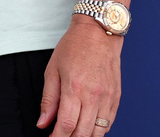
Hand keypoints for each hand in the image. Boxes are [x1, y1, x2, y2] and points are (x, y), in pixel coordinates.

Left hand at [38, 16, 121, 134]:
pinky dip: (99, 131)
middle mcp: (93, 96)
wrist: (98, 32)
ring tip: (74, 135)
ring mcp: (107, 98)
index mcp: (74, 88)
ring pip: (98, 132)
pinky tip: (88, 128)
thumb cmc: (74, 47)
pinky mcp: (116, 98)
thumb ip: (48, 99)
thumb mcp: (52, 70)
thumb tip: (43, 123)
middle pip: (83, 133)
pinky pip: (109, 123)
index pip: (67, 124)